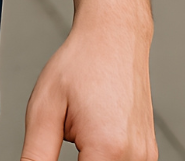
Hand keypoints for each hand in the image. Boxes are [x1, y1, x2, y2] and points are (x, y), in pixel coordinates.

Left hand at [20, 16, 156, 160]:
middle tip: (65, 132)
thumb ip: (36, 156)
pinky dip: (102, 156)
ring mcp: (145, 157)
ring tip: (79, 128)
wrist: (113, 36)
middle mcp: (134, 158)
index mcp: (107, 150)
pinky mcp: (148, 152)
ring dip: (88, 160)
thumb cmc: (81, 64)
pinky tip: (94, 132)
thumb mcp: (44, 109)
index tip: (49, 151)